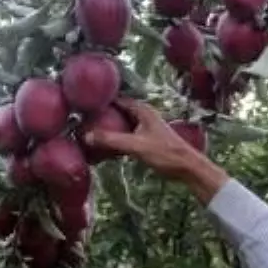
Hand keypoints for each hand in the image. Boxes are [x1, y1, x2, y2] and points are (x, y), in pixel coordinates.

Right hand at [84, 98, 203, 180]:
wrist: (188, 168)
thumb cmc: (166, 153)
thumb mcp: (136, 145)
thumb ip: (112, 140)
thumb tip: (86, 136)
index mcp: (142, 110)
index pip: (115, 99)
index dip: (99, 101)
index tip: (81, 105)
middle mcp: (143, 115)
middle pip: (117, 112)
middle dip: (101, 115)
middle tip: (80, 120)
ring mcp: (145, 128)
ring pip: (121, 124)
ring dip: (107, 128)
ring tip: (87, 132)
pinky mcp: (146, 140)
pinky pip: (125, 136)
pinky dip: (115, 139)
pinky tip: (103, 146)